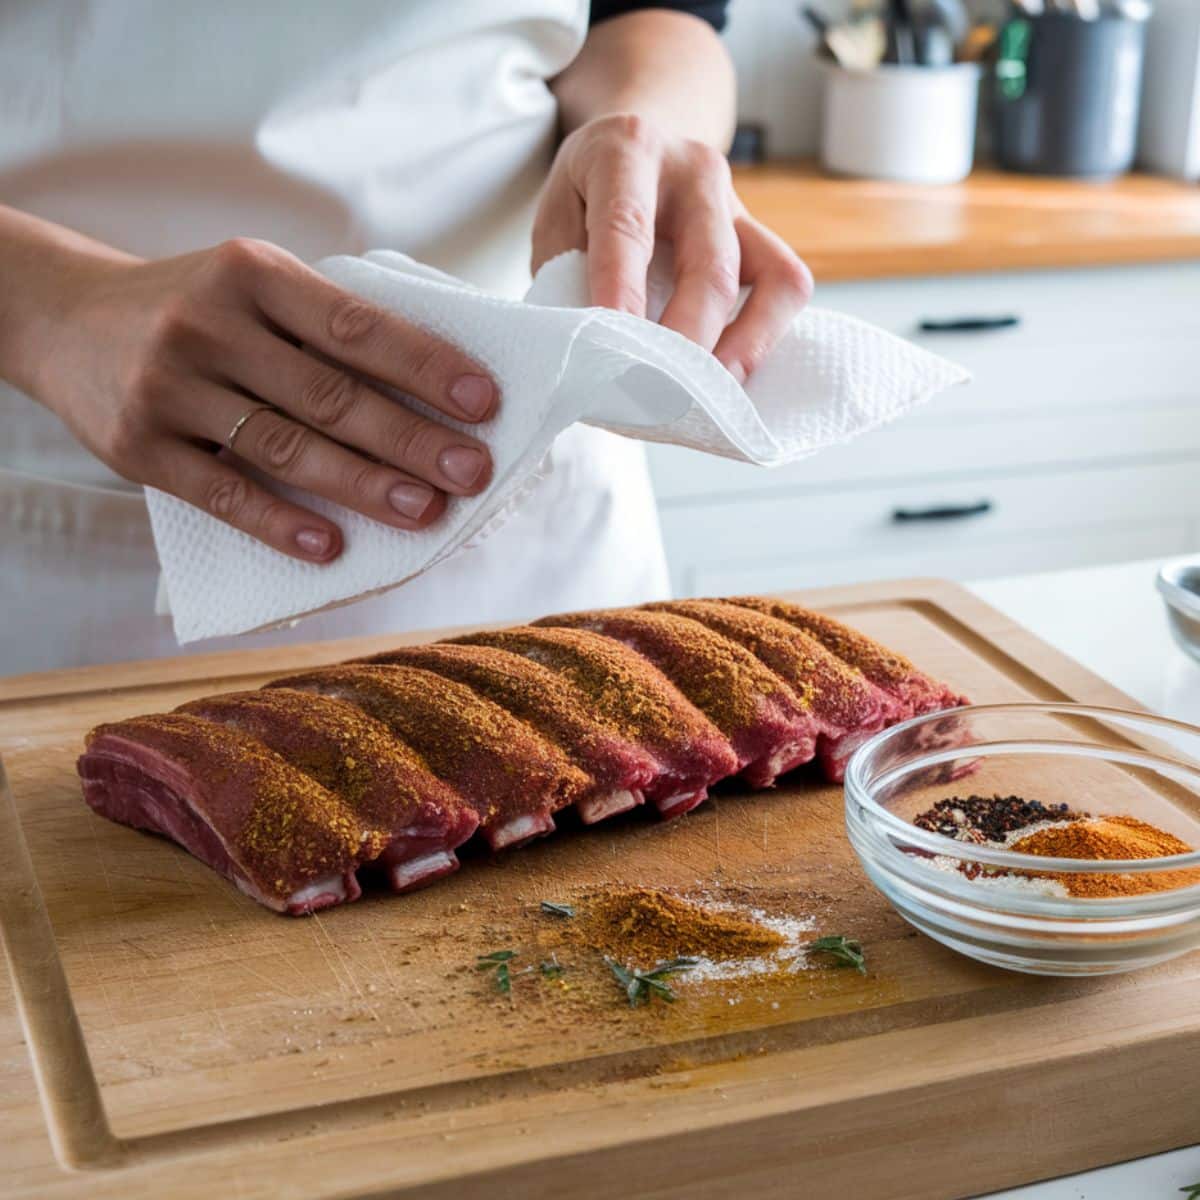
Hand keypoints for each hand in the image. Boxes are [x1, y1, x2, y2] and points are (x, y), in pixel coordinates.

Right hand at [37, 238, 497, 561]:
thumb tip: (434, 387)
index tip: (484, 402)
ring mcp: (169, 387)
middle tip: (473, 472)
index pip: (355, 325)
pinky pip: (222, 494)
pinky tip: (331, 547)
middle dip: (411, 438)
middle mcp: (209, 325)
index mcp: (252, 272)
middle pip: (329, 394)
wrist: (63, 318)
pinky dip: (279, 523)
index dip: (424, 365)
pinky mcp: (138, 447)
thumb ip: (323, 323)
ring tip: (425, 511)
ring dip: (363, 485)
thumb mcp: (253, 284)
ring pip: (284, 448)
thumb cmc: (195, 307)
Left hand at [532, 114, 812, 382]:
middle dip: (688, 340)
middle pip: (710, 265)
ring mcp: (740, 204)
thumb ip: (565, 271)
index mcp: (628, 151)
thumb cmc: (588, 193)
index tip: (613, 350)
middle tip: (659, 395)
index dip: (623, 293)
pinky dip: (762, 339)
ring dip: (739, 348)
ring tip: (705, 398)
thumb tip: (590, 347)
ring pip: (770, 278)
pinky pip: (787, 287)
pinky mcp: (764, 237)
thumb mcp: (555, 216)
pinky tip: (726, 375)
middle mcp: (695, 171)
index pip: (627, 227)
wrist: (640, 142)